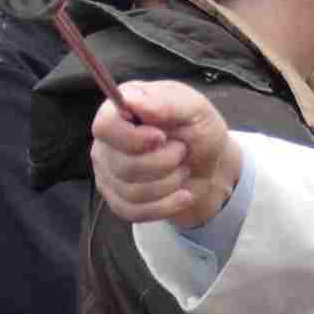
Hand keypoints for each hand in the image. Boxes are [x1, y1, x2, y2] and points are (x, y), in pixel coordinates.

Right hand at [90, 80, 237, 227]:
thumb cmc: (198, 130)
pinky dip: (166, 205)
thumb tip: (133, 101)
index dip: (132, 138)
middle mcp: (107, 142)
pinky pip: (133, 212)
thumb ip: (166, 101)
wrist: (208, 165)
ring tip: (182, 169)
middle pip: (122, 165)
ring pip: (131, 192)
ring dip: (169, 183)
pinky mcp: (117, 199)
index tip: (161, 137)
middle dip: (164, 163)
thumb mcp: (193, 107)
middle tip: (182, 151)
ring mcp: (109, 173)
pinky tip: (182, 195)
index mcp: (119, 111)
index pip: (105, 127)